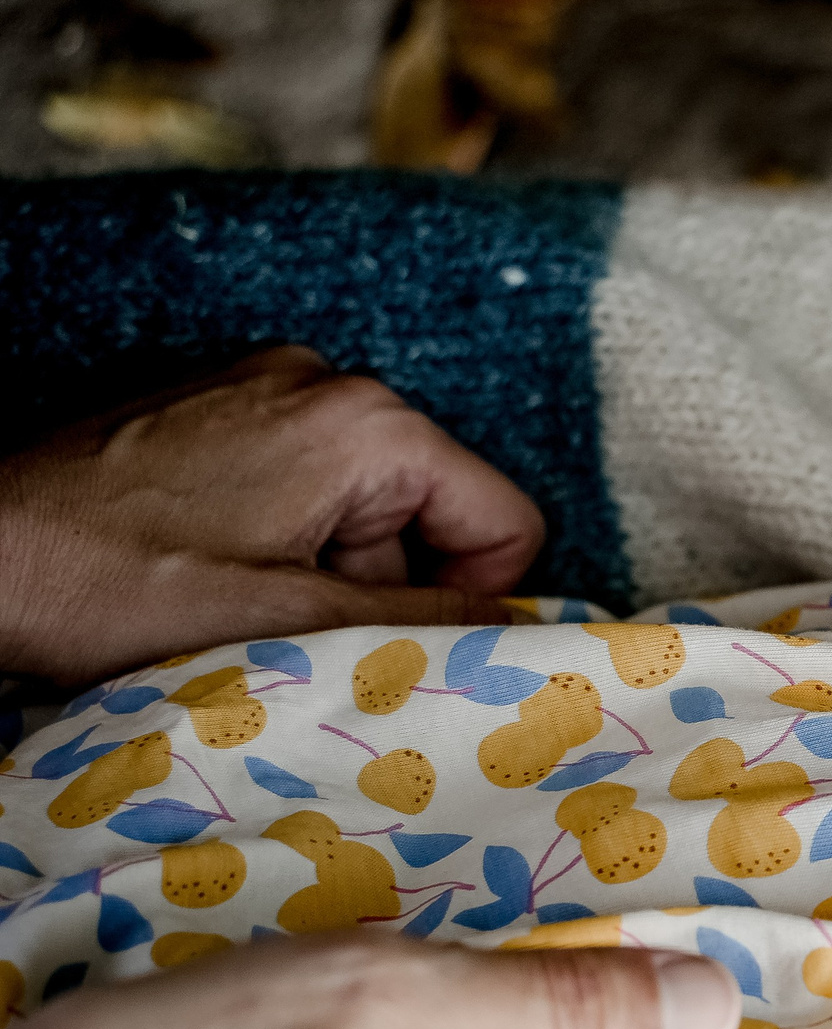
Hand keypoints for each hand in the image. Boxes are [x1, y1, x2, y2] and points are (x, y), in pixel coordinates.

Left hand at [0, 347, 545, 683]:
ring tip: (237, 609)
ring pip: (365, 514)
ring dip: (324, 576)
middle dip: (384, 588)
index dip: (472, 600)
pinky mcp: (217, 412)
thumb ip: (425, 626)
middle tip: (298, 633)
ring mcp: (265, 390)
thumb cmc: (110, 586)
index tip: (394, 644)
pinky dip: (279, 547)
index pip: (506, 521)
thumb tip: (524, 636)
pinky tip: (212, 578)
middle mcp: (327, 383)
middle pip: (434, 517)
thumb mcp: (292, 625)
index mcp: (367, 422)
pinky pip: (303, 491)